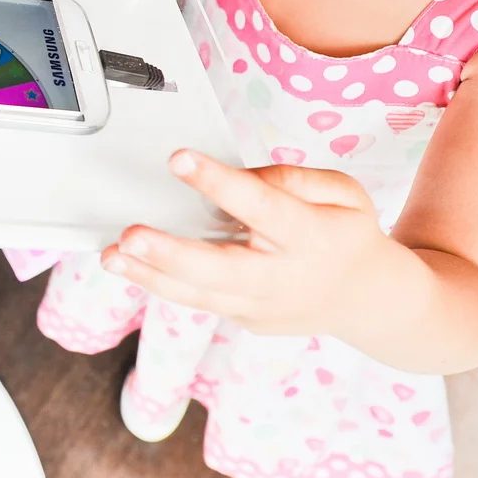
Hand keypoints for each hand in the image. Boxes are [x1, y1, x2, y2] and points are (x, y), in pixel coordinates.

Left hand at [101, 150, 393, 336]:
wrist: (368, 299)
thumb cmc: (346, 233)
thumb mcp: (343, 192)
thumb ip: (294, 178)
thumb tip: (237, 174)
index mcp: (311, 235)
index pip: (261, 206)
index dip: (219, 183)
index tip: (179, 159)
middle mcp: (283, 276)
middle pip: (220, 268)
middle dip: (171, 253)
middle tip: (130, 235)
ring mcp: (261, 305)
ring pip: (199, 294)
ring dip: (149, 275)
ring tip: (110, 255)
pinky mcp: (244, 318)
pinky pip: (198, 301)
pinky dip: (161, 284)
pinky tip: (129, 266)